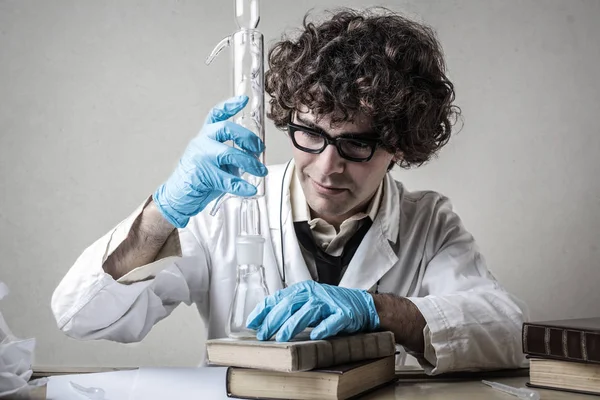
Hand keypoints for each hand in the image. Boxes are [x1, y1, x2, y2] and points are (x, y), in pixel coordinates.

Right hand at [153, 95, 266, 227]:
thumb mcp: (214, 159)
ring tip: (261, 171)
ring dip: (250, 163)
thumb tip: (255, 156)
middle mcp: (201, 142)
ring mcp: (200, 158)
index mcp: (205, 135)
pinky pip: (227, 179)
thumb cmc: (200, 177)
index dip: (230, 105)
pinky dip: (241, 186)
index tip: (244, 100)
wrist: (178, 196)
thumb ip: (232, 153)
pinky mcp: (202, 176)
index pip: (216, 114)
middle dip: (247, 137)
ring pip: (229, 153)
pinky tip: (250, 189)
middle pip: (226, 128)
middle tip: (259, 148)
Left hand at [246, 280, 379, 341]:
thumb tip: (264, 321)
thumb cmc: (331, 306)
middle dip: (274, 320)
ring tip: (282, 337)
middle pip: (290, 304)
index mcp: (303, 290)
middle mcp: (314, 293)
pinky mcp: (344, 314)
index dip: (263, 310)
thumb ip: (289, 308)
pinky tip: (316, 334)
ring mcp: (329, 303)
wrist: (362, 305)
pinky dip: (324, 327)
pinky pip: (333, 320)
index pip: (278, 297)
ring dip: (293, 325)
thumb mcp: (307, 302)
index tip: (251, 323)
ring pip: (307, 311)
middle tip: (263, 335)